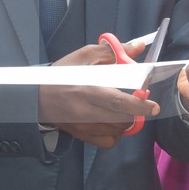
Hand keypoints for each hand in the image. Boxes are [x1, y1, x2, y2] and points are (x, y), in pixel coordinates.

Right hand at [40, 41, 158, 147]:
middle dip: (135, 112)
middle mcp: (86, 112)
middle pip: (121, 120)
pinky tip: (112, 123)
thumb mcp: (83, 57)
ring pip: (117, 132)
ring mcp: (84, 127)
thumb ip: (112, 52)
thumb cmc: (61, 75)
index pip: (118, 102)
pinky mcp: (82, 136)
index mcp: (87, 90)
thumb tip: (138, 47)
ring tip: (122, 110)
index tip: (153, 105)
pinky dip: (116, 134)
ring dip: (126, 121)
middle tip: (137, 102)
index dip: (139, 105)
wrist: (36, 97)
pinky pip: (108, 142)